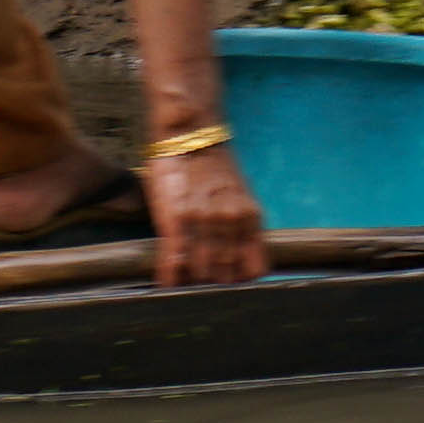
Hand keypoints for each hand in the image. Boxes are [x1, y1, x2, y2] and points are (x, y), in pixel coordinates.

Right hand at [144, 141, 267, 287]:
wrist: (191, 137)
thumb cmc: (216, 168)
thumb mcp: (242, 195)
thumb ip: (243, 226)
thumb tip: (241, 261)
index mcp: (250, 217)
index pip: (255, 268)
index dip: (243, 280)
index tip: (233, 283)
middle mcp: (230, 222)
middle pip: (225, 274)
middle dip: (216, 282)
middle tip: (206, 285)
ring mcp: (202, 222)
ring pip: (201, 272)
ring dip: (194, 281)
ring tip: (188, 282)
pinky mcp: (175, 220)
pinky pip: (174, 261)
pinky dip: (171, 277)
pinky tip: (169, 284)